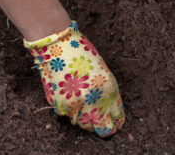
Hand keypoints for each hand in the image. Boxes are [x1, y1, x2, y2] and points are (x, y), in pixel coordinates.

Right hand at [24, 22, 123, 136]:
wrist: (57, 45)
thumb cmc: (81, 53)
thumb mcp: (102, 72)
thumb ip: (107, 92)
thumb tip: (108, 111)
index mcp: (109, 90)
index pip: (117, 117)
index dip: (117, 122)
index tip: (115, 122)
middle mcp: (94, 101)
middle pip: (102, 129)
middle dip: (104, 128)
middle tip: (102, 124)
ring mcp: (76, 105)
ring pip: (83, 124)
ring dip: (85, 119)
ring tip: (84, 106)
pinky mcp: (60, 105)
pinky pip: (68, 115)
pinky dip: (70, 110)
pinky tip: (71, 98)